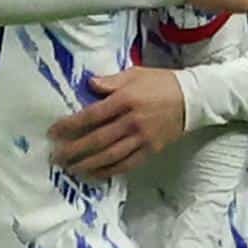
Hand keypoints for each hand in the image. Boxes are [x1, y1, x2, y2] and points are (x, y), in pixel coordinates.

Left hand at [49, 68, 184, 175]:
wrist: (192, 99)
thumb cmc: (161, 83)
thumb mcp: (135, 74)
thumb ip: (111, 81)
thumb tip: (89, 84)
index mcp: (125, 100)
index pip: (91, 115)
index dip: (70, 125)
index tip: (54, 132)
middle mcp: (132, 121)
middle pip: (97, 140)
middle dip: (74, 150)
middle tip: (56, 157)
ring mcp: (142, 138)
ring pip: (110, 156)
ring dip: (88, 164)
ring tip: (71, 169)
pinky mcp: (151, 150)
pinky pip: (126, 164)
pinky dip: (109, 171)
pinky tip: (95, 174)